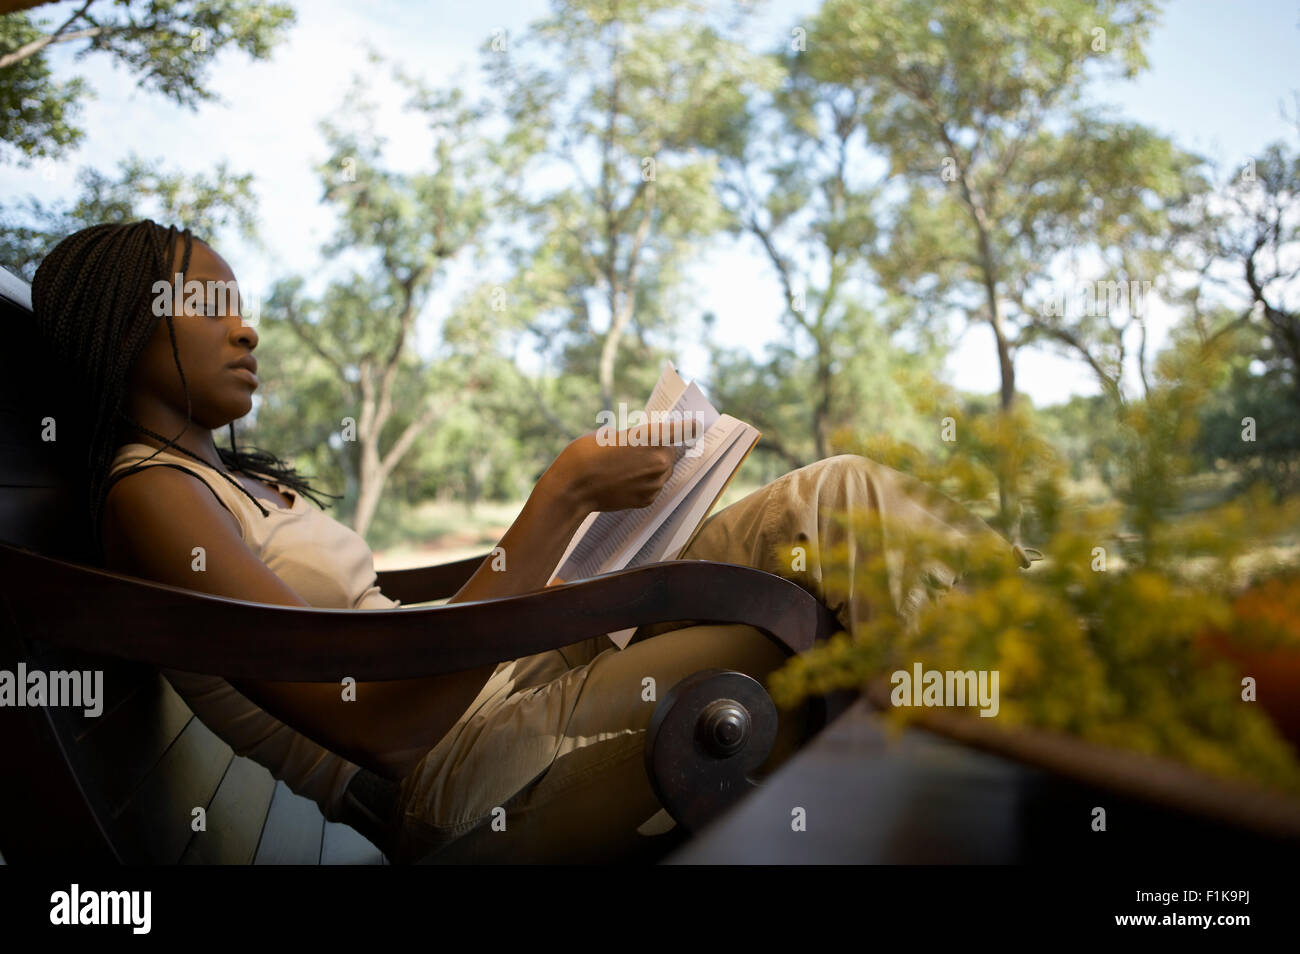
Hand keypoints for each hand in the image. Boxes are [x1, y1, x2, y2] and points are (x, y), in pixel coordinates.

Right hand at [551, 421, 689, 512]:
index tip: (695, 424)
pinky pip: (653, 487)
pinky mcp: (647, 500)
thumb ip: (633, 437)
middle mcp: (660, 461)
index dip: (689, 426)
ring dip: (653, 467)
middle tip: (643, 447)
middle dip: (660, 448)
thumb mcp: (610, 434)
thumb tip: (642, 443)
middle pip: (671, 452)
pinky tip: (625, 479)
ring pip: (663, 471)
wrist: (572, 489)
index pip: (684, 429)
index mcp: (652, 438)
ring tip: (629, 465)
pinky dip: (645, 482)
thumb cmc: (585, 455)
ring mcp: (655, 483)